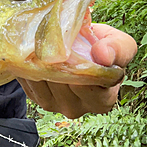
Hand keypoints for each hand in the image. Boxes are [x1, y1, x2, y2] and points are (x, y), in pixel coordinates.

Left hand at [17, 23, 136, 118]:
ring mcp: (54, 105)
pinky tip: (34, 53)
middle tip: (54, 38)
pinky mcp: (36, 97)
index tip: (75, 48)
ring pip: (43, 82)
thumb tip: (103, 55)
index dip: (80, 68)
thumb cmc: (101, 47)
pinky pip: (28, 81)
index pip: (89, 88)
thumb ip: (118, 48)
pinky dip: (29, 64)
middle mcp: (77, 108)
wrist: (77, 46)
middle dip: (57, 61)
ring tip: (43, 42)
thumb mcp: (119, 43)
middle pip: (62, 84)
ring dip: (40, 61)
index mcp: (102, 101)